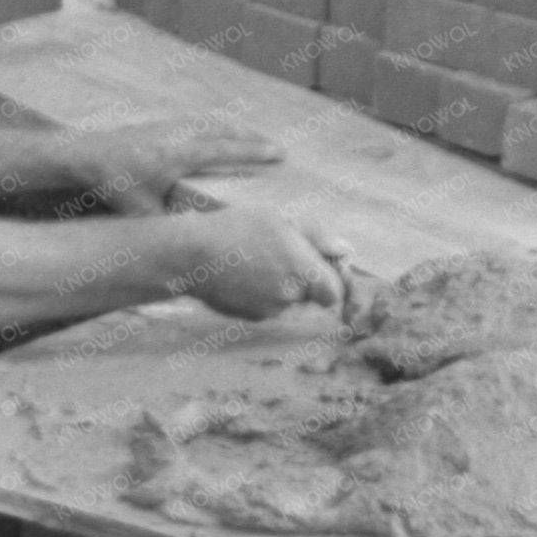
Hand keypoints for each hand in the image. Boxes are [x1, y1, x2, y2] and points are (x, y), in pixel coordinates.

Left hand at [68, 118, 283, 213]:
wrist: (82, 155)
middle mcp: (179, 134)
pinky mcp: (159, 123)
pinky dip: (214, 126)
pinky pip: (197, 121)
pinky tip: (219, 133)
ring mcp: (169, 125)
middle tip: (277, 146)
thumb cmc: (112, 185)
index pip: (226, 150)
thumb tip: (195, 243)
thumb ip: (169, 226)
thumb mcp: (142, 213)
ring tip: (254, 138)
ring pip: (212, 122)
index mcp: (180, 155)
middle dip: (253, 138)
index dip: (254, 152)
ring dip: (235, 129)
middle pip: (226, 130)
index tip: (279, 153)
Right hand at [173, 205, 346, 321]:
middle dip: (298, 278)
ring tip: (252, 260)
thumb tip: (346, 251)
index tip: (318, 266)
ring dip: (276, 284)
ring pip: (284, 301)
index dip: (330, 281)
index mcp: (303, 271)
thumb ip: (318, 237)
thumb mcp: (281, 219)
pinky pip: (263, 307)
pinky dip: (257, 294)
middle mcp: (289, 297)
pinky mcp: (247, 317)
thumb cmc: (238, 228)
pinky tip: (239, 274)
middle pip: (307, 295)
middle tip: (275, 253)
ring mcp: (267, 311)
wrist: (191, 255)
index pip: (334, 293)